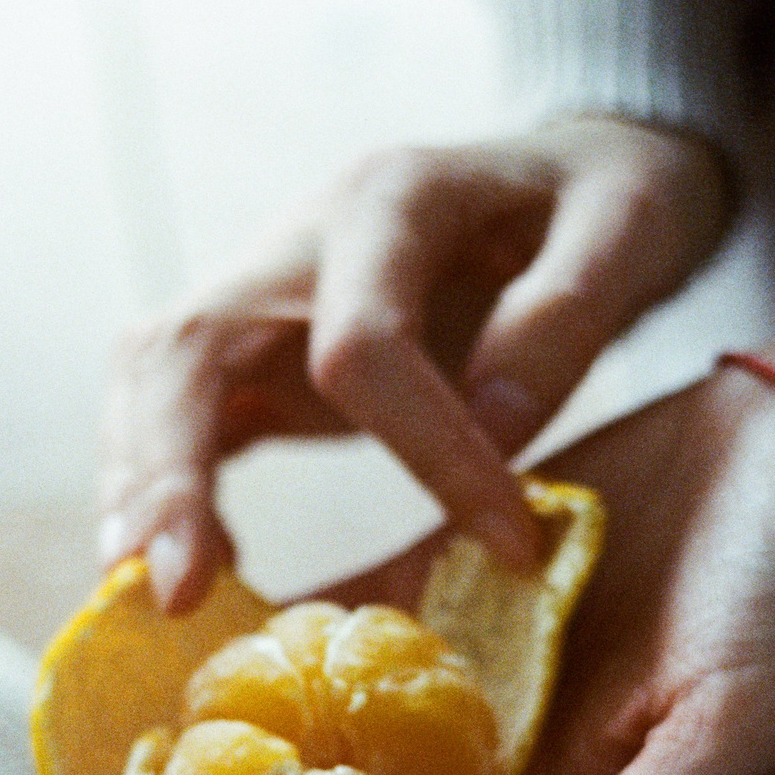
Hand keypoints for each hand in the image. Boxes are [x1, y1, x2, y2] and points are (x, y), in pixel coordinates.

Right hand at [100, 117, 732, 610]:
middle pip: (186, 348)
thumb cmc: (601, 200)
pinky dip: (166, 495)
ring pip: (152, 379)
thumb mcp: (632, 223)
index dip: (429, 452)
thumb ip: (570, 312)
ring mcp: (262, 292)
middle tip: (179, 592)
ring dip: (142, 489)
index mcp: (389, 200)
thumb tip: (497, 430)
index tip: (509, 543)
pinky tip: (200, 579)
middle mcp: (298, 241)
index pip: (364, 342)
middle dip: (171, 473)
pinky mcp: (256, 349)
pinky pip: (177, 417)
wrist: (562, 175)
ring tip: (155, 599)